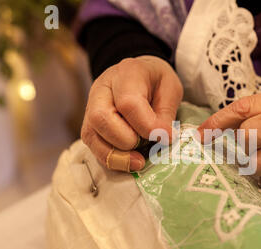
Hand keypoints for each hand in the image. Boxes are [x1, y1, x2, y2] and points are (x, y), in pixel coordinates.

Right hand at [81, 55, 182, 170]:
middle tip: (148, 145)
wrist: (139, 75)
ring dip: (116, 156)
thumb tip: (163, 138)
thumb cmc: (156, 82)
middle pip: (100, 118)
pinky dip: (111, 159)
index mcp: (127, 73)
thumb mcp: (171, 88)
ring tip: (139, 162)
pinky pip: (93, 146)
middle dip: (126, 140)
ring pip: (91, 135)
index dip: (148, 126)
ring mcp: (91, 107)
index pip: (129, 103)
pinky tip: (128, 162)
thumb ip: (167, 113)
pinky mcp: (90, 125)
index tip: (166, 137)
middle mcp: (102, 89)